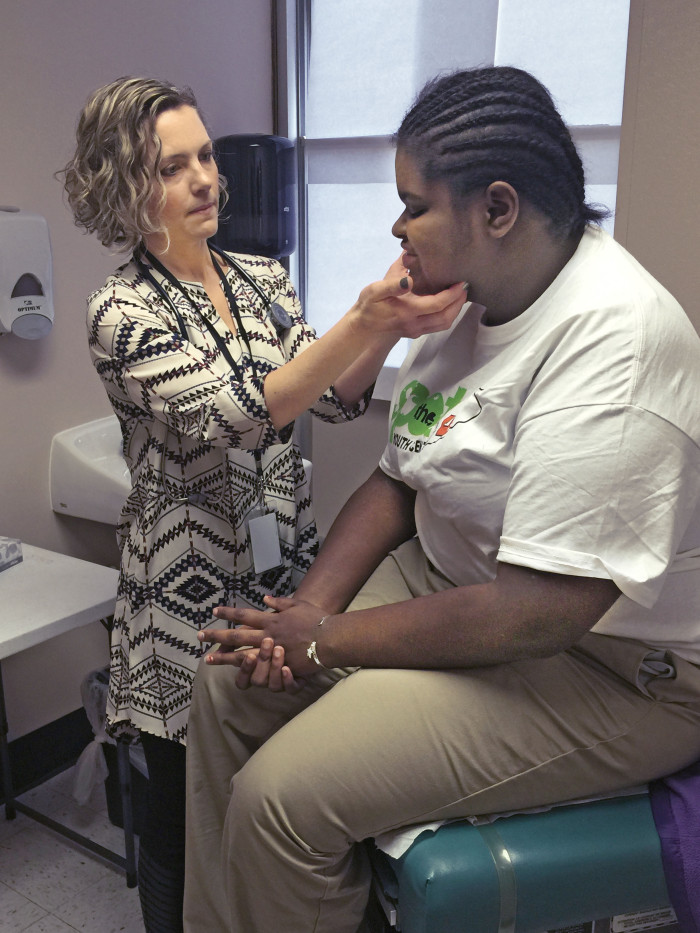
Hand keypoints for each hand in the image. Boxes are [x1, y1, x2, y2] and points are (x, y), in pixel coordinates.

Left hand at [198, 595, 328, 675]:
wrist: (329, 638)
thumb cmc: (315, 620)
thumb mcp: (298, 604)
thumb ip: (280, 602)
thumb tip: (265, 598)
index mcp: (271, 620)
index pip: (245, 615)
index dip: (229, 613)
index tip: (215, 611)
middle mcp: (267, 635)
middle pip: (237, 636)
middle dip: (217, 635)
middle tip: (199, 636)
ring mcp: (271, 651)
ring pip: (242, 655)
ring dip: (223, 657)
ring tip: (208, 658)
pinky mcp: (279, 665)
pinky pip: (258, 669)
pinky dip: (246, 670)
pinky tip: (234, 672)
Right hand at [232, 638, 302, 692]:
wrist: (308, 638)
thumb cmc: (277, 633)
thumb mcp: (255, 631)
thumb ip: (236, 638)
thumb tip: (217, 647)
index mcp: (255, 669)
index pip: (241, 679)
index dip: (243, 671)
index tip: (247, 655)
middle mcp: (266, 678)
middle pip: (257, 680)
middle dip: (261, 662)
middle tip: (267, 642)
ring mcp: (280, 682)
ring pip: (272, 684)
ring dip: (274, 666)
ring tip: (279, 649)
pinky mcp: (295, 684)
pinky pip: (290, 689)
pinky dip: (288, 680)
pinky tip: (288, 668)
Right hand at [350, 256, 465, 339]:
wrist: (364, 328)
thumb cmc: (369, 306)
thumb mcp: (374, 291)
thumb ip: (391, 284)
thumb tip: (408, 279)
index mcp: (407, 311)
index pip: (437, 304)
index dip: (452, 294)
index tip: (460, 282)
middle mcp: (414, 324)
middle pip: (446, 317)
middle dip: (459, 303)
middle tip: (465, 287)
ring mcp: (416, 330)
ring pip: (444, 324)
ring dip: (455, 310)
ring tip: (460, 295)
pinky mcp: (417, 332)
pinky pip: (438, 326)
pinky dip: (448, 314)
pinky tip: (449, 303)